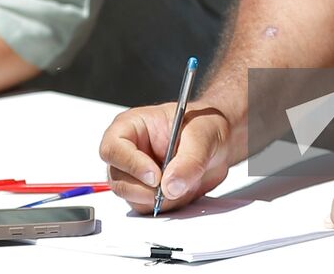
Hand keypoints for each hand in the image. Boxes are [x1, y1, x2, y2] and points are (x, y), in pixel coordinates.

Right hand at [99, 101, 232, 212]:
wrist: (219, 144)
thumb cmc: (205, 126)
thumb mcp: (203, 136)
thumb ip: (189, 160)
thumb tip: (171, 186)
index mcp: (132, 126)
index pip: (113, 147)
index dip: (130, 164)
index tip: (155, 176)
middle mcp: (129, 151)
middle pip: (117, 177)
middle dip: (143, 188)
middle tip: (169, 188)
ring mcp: (135, 174)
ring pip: (130, 196)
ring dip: (156, 199)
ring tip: (182, 184)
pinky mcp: (146, 192)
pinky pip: (146, 207)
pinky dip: (164, 206)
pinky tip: (181, 191)